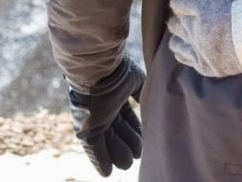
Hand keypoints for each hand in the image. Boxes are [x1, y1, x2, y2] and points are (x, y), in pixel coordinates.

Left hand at [67, 56, 144, 176]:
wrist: (99, 70)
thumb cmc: (119, 72)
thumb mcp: (137, 82)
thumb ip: (142, 94)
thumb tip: (154, 100)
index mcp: (116, 97)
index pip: (127, 118)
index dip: (135, 131)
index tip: (143, 142)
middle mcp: (105, 110)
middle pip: (118, 132)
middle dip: (127, 145)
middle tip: (136, 158)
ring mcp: (95, 121)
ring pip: (108, 142)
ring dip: (117, 155)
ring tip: (126, 166)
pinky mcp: (86, 130)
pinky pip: (94, 149)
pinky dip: (100, 161)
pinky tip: (107, 172)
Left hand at [168, 0, 241, 76]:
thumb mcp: (227, 3)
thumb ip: (209, 4)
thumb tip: (189, 4)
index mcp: (202, 10)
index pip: (180, 4)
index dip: (177, 4)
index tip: (177, 3)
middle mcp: (195, 29)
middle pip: (175, 24)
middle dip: (175, 22)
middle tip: (175, 21)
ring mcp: (197, 48)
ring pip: (176, 43)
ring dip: (175, 39)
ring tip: (176, 39)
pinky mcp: (203, 64)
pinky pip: (184, 58)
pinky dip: (181, 54)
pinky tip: (181, 52)